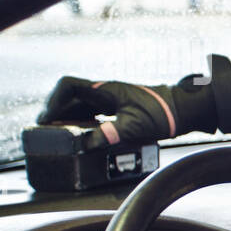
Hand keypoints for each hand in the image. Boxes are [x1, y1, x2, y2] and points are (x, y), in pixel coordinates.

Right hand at [37, 76, 216, 148]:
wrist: (185, 109)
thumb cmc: (163, 113)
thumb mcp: (134, 126)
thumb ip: (109, 134)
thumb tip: (86, 144)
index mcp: (104, 89)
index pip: (68, 85)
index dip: (53, 100)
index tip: (46, 118)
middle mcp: (105, 91)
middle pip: (70, 96)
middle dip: (55, 111)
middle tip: (46, 129)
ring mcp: (111, 99)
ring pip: (81, 105)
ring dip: (68, 118)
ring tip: (59, 134)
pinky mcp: (118, 108)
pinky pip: (93, 113)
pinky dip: (82, 122)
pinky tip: (82, 135)